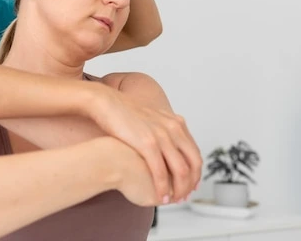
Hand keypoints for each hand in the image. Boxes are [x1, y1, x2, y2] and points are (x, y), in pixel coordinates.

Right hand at [87, 87, 201, 203]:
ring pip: (180, 171)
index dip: (196, 173)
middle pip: (193, 163)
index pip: (195, 153)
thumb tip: (165, 142)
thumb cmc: (123, 112)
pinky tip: (160, 196)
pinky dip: (163, 187)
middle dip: (191, 184)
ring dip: (180, 189)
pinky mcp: (147, 144)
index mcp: (176, 123)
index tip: (192, 184)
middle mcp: (173, 129)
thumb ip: (163, 129)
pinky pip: (161, 172)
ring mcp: (162, 136)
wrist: (106, 103)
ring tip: (173, 200)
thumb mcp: (151, 117)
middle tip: (184, 196)